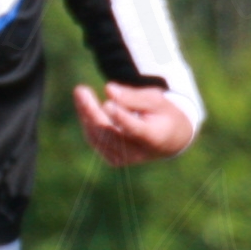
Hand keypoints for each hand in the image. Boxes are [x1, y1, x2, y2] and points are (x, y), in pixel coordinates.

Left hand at [72, 82, 194, 164]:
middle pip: (110, 133)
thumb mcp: (156, 100)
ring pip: (98, 136)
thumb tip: (108, 90)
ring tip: (81, 92)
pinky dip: (88, 121)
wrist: (170, 141)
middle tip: (81, 90)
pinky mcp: (113, 159)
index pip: (135, 129)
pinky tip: (84, 104)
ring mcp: (124, 159)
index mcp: (154, 138)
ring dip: (86, 114)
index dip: (120, 118)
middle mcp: (137, 153)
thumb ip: (133, 97)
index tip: (107, 104)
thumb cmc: (163, 115)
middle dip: (92, 111)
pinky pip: (95, 139)